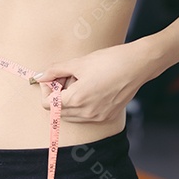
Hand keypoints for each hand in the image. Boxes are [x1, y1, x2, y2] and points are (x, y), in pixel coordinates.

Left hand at [33, 45, 149, 122]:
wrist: (137, 65)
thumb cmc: (109, 61)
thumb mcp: (78, 63)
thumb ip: (55, 71)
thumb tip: (40, 76)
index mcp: (77, 99)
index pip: (48, 105)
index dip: (46, 90)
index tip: (52, 78)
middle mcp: (87, 112)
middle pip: (58, 111)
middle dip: (56, 95)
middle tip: (63, 78)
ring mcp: (98, 116)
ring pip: (72, 115)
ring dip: (68, 101)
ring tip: (77, 82)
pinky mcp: (108, 116)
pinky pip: (86, 115)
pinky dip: (81, 105)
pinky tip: (89, 88)